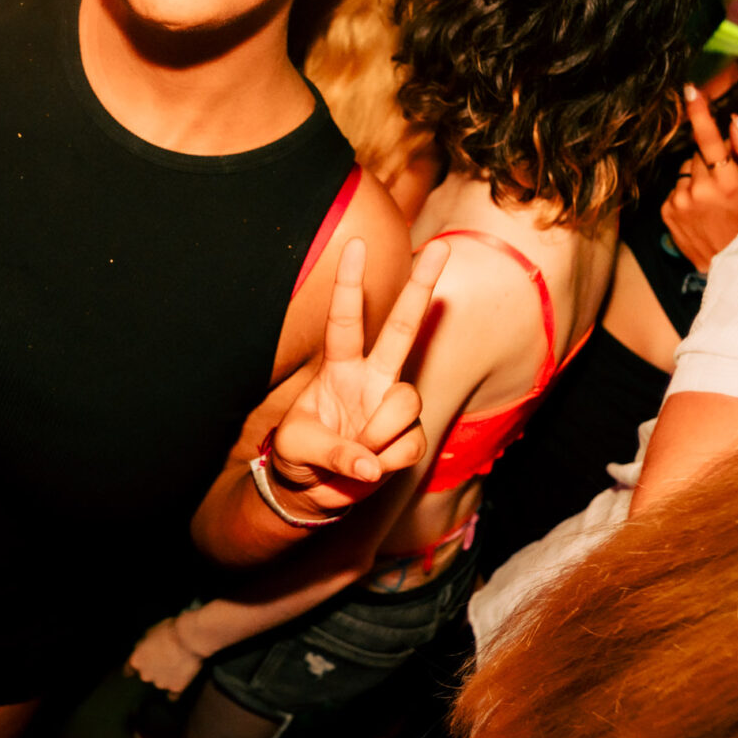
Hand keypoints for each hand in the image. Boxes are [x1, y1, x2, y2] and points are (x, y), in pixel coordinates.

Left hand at [125, 615, 208, 698]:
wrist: (190, 638)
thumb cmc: (170, 631)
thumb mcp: (150, 632)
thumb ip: (143, 645)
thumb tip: (143, 649)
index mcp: (136, 660)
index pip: (128, 669)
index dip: (135, 666)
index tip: (139, 666)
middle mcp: (145, 675)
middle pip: (146, 675)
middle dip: (154, 669)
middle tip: (166, 658)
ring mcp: (161, 683)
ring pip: (161, 682)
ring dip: (166, 676)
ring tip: (178, 664)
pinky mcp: (176, 688)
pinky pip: (173, 694)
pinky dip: (175, 690)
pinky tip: (178, 684)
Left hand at [267, 238, 449, 520]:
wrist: (311, 492)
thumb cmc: (298, 456)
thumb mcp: (296, 448)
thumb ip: (330, 452)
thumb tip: (369, 466)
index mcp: (338, 368)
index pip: (344, 322)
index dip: (349, 284)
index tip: (355, 245)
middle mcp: (371, 378)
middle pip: (403, 328)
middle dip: (421, 287)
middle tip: (441, 247)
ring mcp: (393, 405)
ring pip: (406, 402)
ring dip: (378, 433)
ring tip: (355, 454)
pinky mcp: (409, 438)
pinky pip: (410, 444)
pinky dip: (386, 462)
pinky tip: (370, 467)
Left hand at [660, 84, 737, 271]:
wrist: (733, 265)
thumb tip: (734, 120)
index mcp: (728, 181)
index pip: (708, 139)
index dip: (699, 112)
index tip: (690, 90)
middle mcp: (699, 189)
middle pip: (698, 153)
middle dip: (712, 160)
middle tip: (727, 183)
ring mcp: (679, 201)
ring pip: (685, 170)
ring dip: (698, 178)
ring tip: (714, 202)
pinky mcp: (666, 212)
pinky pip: (675, 188)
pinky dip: (687, 194)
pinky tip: (701, 211)